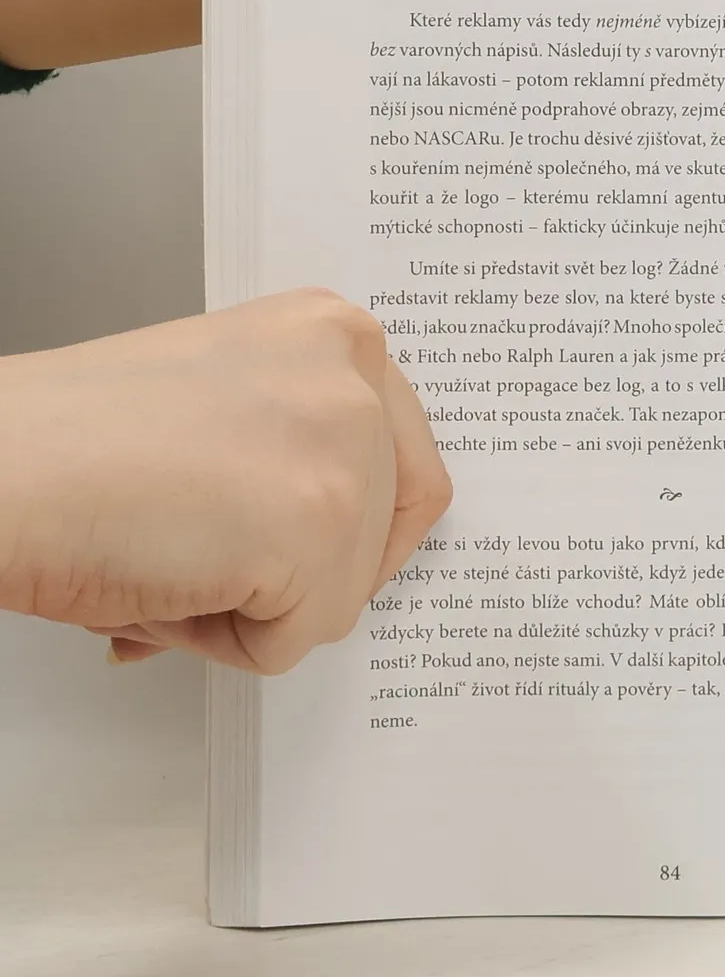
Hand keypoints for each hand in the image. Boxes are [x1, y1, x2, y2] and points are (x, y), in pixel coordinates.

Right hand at [0, 289, 451, 672]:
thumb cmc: (66, 446)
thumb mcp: (230, 406)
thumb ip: (302, 448)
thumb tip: (349, 538)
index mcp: (332, 334)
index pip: (407, 469)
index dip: (343, 532)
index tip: (281, 536)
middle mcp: (353, 372)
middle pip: (383, 539)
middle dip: (291, 572)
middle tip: (191, 542)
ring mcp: (346, 447)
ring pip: (338, 596)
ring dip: (248, 605)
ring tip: (163, 546)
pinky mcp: (318, 524)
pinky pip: (292, 641)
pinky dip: (217, 639)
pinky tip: (158, 574)